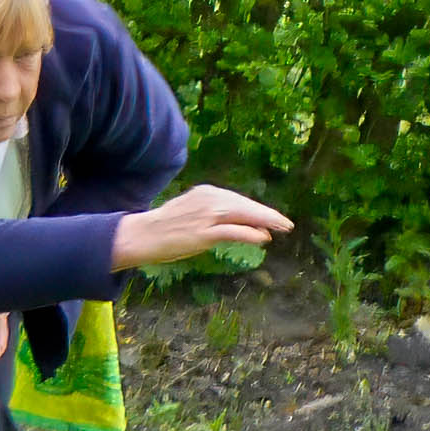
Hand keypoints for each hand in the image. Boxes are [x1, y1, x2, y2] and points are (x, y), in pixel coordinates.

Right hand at [110, 185, 293, 270]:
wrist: (142, 235)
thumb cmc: (166, 228)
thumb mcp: (193, 214)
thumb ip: (219, 219)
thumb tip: (250, 229)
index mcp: (206, 192)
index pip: (239, 201)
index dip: (259, 210)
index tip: (274, 217)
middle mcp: (208, 199)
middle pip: (245, 206)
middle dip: (268, 215)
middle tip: (287, 224)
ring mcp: (206, 216)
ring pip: (244, 216)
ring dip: (266, 222)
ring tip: (283, 229)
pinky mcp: (203, 233)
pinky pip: (233, 231)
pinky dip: (251, 233)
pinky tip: (264, 238)